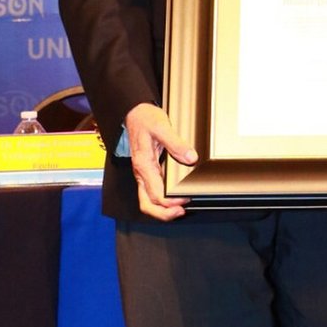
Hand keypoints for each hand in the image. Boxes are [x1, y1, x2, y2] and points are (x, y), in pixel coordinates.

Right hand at [124, 103, 197, 220]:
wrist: (135, 113)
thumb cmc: (146, 119)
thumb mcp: (162, 127)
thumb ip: (176, 143)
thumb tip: (191, 158)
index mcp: (143, 165)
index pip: (155, 194)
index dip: (170, 202)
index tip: (185, 200)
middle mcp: (141, 173)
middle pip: (147, 204)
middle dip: (163, 213)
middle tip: (181, 212)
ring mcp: (143, 173)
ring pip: (147, 200)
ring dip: (162, 209)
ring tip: (179, 209)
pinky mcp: (146, 171)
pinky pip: (150, 192)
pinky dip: (161, 201)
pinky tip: (174, 197)